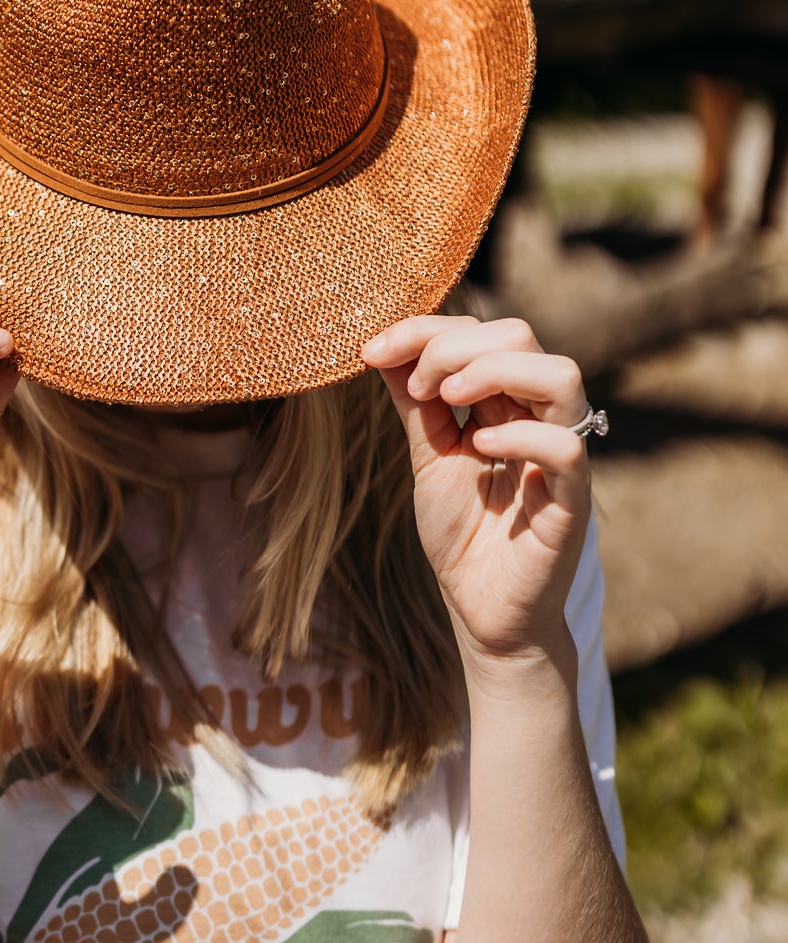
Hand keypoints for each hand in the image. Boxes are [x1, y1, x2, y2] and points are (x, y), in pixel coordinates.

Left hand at [363, 315, 590, 669]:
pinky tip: (477, 448)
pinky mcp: (571, 502)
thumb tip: (384, 347)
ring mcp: (561, 457)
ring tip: (448, 397)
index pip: (483, 332)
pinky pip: (565, 448)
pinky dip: (518, 435)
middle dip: (455, 345)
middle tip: (418, 385)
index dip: (426, 329)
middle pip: (521, 335)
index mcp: (508, 402)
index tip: (373, 352)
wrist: (481, 613)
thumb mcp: (428, 455)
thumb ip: (416, 403)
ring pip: (560, 375)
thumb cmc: (462, 534)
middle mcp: (540, 419)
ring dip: (493, 370)